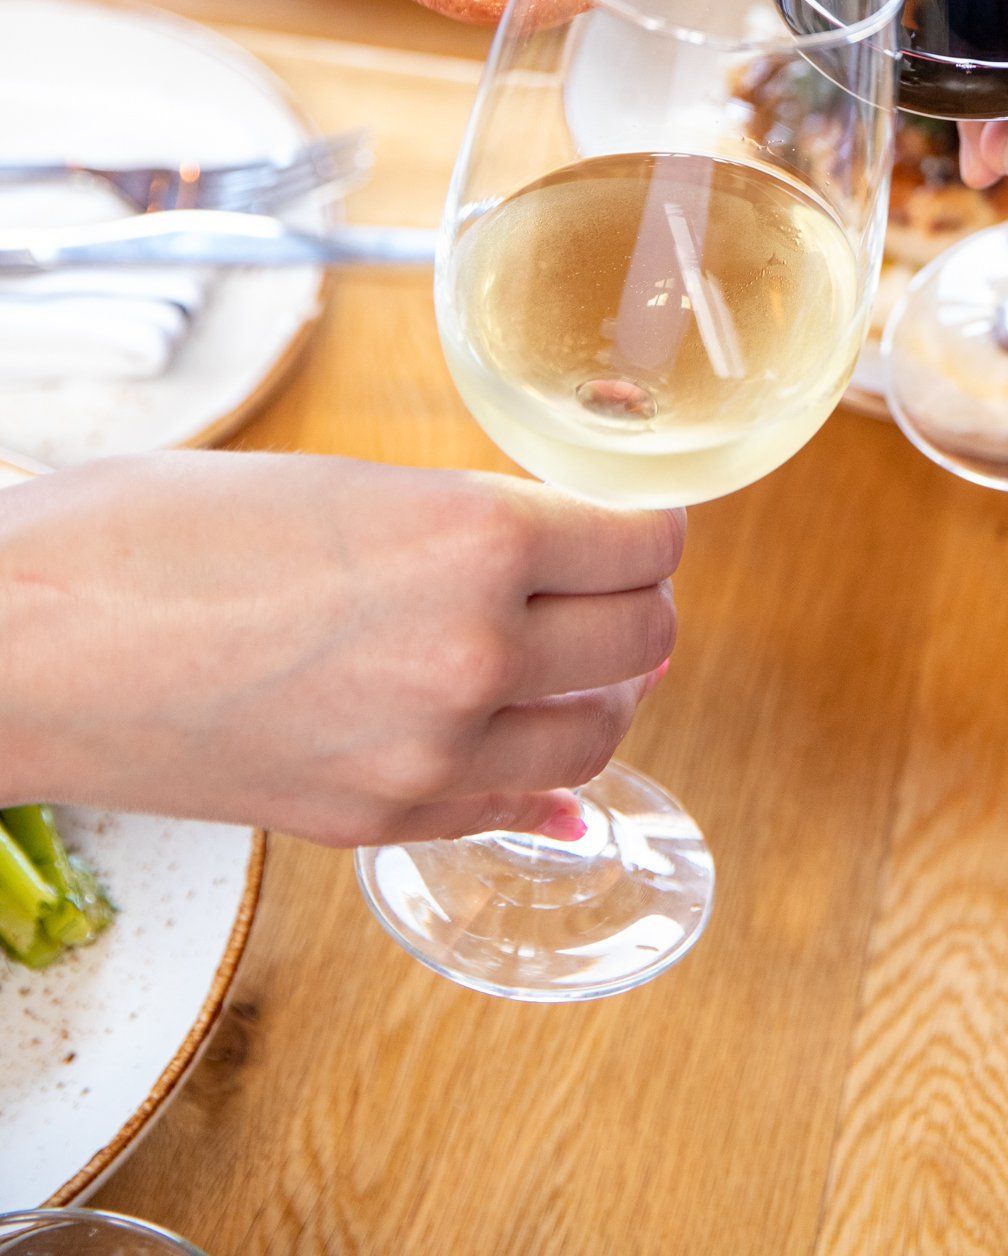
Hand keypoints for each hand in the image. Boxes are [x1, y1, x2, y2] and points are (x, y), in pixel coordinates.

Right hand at [0, 452, 682, 845]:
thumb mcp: (346, 484)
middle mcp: (475, 653)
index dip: (646, 524)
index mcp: (476, 538)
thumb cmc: (158, 532)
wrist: (26, 644)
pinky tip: (524, 746)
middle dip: (635, 603)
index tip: (631, 519)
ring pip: (597, 735)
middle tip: (605, 579)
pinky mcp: (376, 822)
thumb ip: (467, 523)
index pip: (647, 541)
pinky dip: (536, 772)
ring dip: (598, 691)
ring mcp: (430, 754)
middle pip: (645, 639)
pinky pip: (511, 805)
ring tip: (562, 655)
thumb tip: (577, 558)